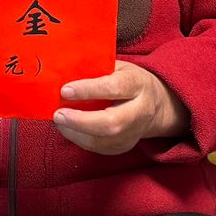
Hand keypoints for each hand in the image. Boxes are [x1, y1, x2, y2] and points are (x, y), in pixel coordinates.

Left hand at [52, 61, 187, 155]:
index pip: (113, 88)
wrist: (157, 105)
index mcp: (138, 85)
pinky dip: (79, 139)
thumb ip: (97, 69)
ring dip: (75, 132)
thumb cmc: (130, 81)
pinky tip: (68, 128)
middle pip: (112, 123)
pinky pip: (99, 148)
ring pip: (103, 140)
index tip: (65, 90)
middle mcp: (139, 111)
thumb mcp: (119, 67)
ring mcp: (134, 132)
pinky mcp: (124, 146)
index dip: (88, 90)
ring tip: (59, 121)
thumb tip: (64, 71)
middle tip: (59, 114)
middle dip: (81, 120)